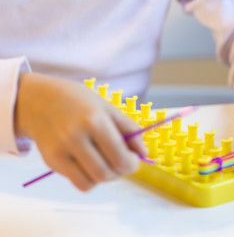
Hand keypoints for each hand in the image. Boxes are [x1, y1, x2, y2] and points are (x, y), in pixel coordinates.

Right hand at [15, 72, 146, 190]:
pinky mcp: (51, 162)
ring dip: (104, 177)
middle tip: (122, 162)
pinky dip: (88, 177)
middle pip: (105, 174)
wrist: (39, 99)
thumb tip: (144, 152)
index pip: (119, 157)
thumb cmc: (77, 100)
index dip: (132, 163)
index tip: (135, 159)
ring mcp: (60, 152)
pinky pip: (76, 181)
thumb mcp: (106, 106)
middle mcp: (75, 138)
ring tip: (105, 161)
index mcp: (94, 120)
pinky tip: (89, 161)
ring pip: (90, 183)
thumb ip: (127, 128)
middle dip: (119, 172)